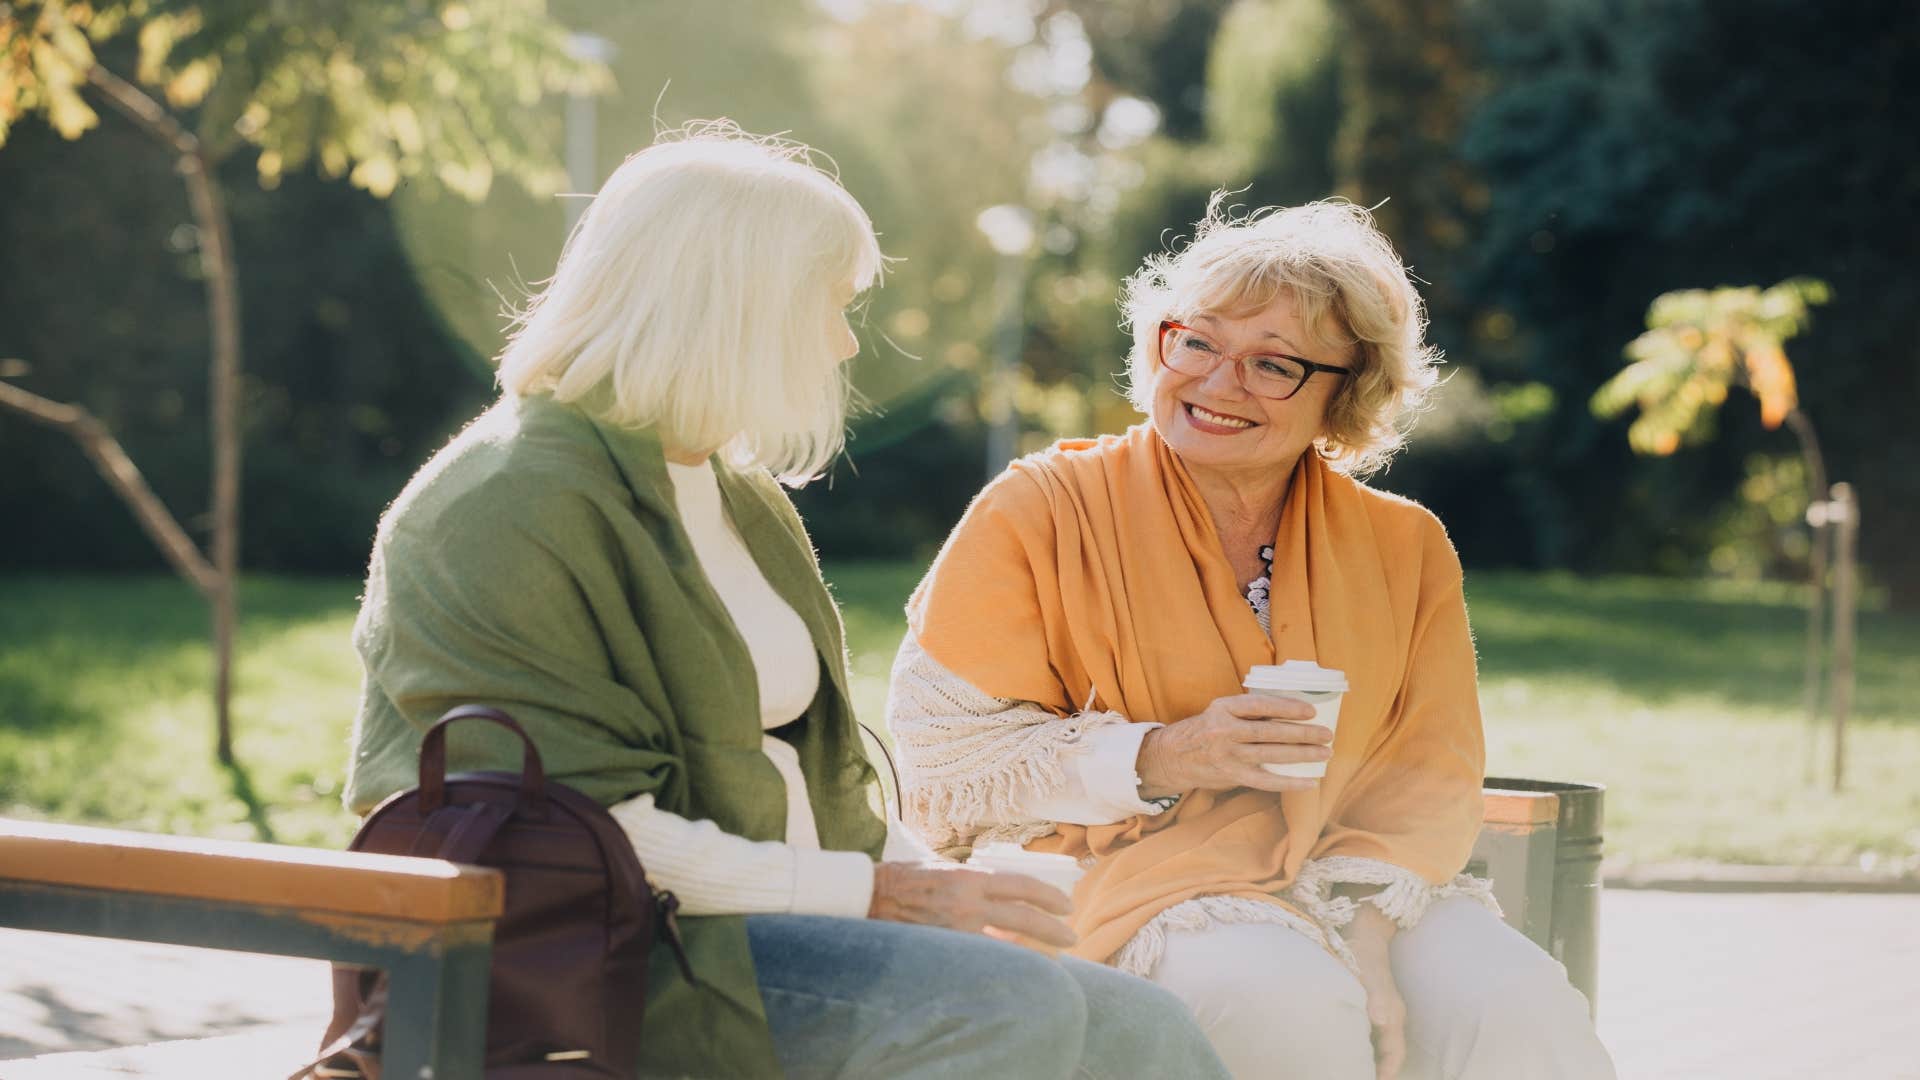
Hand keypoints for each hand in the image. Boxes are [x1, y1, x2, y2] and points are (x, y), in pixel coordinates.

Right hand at [868, 862, 1077, 948]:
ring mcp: (957, 929)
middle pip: (1023, 917)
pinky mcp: (946, 948)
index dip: (1049, 897)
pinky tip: (1018, 969)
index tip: (1067, 905)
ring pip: (1007, 945)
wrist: (871, 896)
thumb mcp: (947, 869)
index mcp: (970, 877)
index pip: (1021, 886)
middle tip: (1072, 937)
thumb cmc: (908, 878)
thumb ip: (977, 881)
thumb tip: (1007, 894)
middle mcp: (967, 902)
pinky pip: (983, 959)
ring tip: (1054, 960)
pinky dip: (1003, 963)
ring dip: (1033, 953)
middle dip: (1052, 929)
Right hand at [1134, 693, 1333, 796]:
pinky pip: (1265, 781)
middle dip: (1303, 734)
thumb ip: (1248, 711)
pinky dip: (1289, 782)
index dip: (1287, 707)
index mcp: (1223, 708)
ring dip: (1302, 756)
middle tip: (1327, 734)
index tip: (1311, 711)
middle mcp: (1223, 731)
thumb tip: (1290, 713)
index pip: (1260, 705)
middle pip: (1270, 732)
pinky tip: (1309, 782)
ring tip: (1324, 753)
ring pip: (1271, 755)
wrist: (1173, 756)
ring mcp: (1227, 755)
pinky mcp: (1231, 775)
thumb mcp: (1220, 711)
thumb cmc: (1205, 729)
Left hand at [1344, 905, 1406, 1079]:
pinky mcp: (1372, 1004)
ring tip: (1351, 1069)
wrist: (1362, 930)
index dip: (1388, 1072)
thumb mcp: (1369, 975)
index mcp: (1392, 1015)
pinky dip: (1362, 1045)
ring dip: (1371, 1059)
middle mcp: (1391, 1017)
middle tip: (1356, 1076)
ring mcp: (1382, 1011)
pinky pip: (1371, 1033)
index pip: (1395, 1054)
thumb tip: (1382, 1020)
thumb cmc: (1362, 953)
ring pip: (1380, 1044)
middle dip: (1379, 1069)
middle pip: (1388, 1053)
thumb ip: (1377, 998)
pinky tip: (1346, 1047)